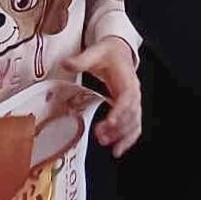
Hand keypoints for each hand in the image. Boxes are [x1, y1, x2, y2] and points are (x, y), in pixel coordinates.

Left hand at [62, 37, 141, 156]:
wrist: (119, 50)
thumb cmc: (109, 53)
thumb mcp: (95, 53)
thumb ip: (81, 60)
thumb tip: (66, 63)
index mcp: (126, 79)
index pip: (126, 98)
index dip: (119, 112)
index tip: (109, 123)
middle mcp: (133, 92)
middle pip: (130, 113)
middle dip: (118, 128)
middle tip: (101, 137)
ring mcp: (133, 101)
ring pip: (134, 122)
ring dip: (123, 136)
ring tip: (108, 146)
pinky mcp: (130, 107)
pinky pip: (134, 125)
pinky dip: (129, 138)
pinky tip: (118, 149)